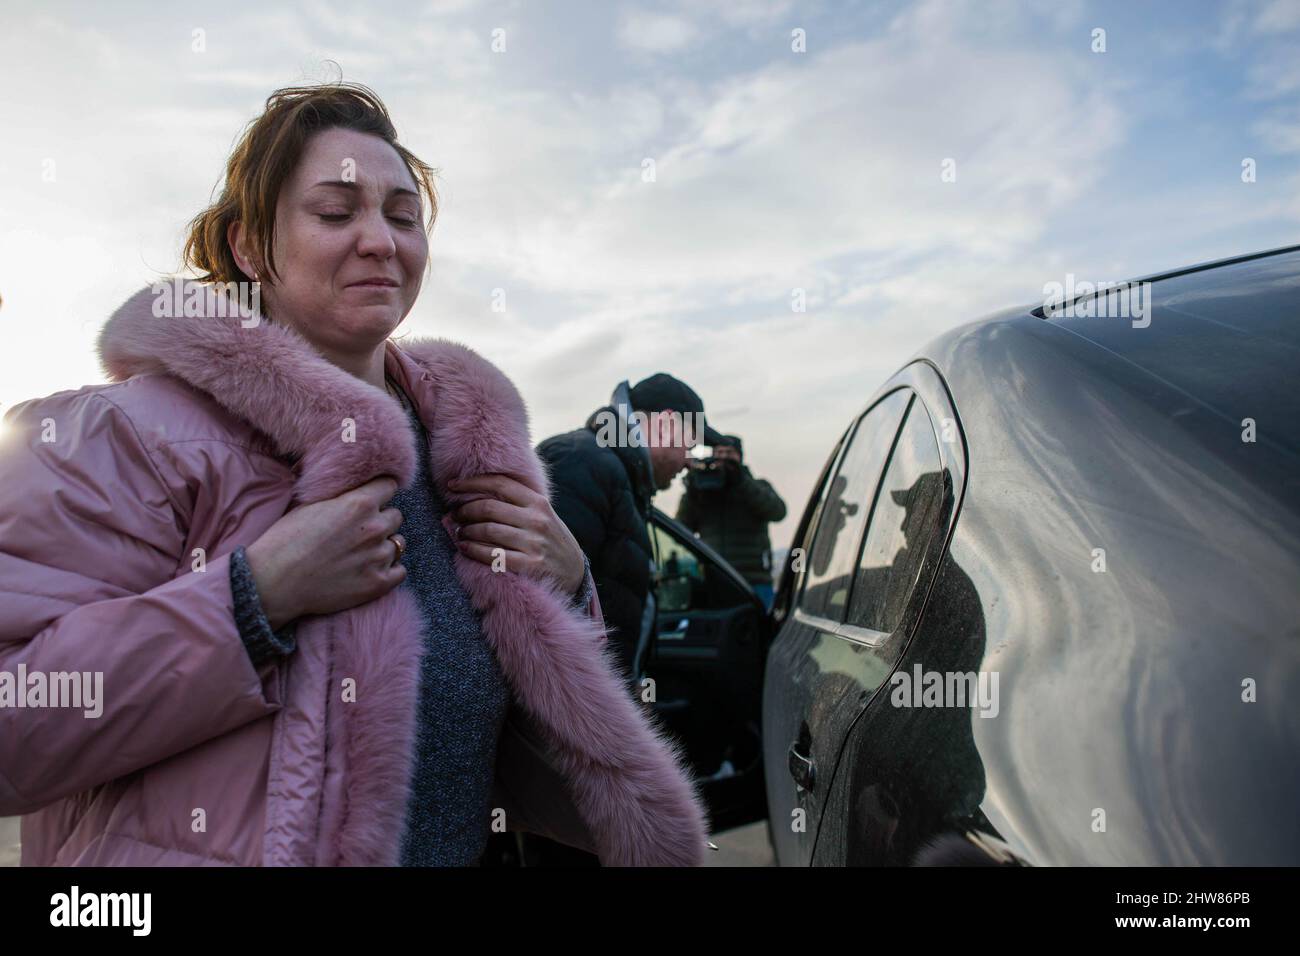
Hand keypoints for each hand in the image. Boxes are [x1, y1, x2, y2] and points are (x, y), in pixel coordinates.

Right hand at [245, 477, 406, 629]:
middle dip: (381, 520)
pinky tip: (371, 569)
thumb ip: (339, 495)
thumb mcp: (310, 504)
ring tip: (362, 553)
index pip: (389, 486)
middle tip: (360, 531)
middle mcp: (375, 527)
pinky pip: (400, 571)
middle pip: (396, 516)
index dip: (379, 492)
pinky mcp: (378, 583)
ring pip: (398, 543)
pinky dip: (390, 570)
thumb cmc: (285, 540)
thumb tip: (351, 485)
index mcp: (359, 503)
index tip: (372, 499)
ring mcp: (379, 557)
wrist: (274, 582)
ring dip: (384, 545)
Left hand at [447, 473, 584, 594]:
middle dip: (465, 510)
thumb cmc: (551, 540)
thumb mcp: (544, 515)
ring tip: (459, 532)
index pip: (499, 484)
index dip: (471, 483)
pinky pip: (492, 555)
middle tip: (454, 515)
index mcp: (538, 502)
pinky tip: (464, 548)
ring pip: (487, 531)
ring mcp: (533, 543)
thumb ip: (519, 502)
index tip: (452, 485)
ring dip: (466, 531)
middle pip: (488, 508)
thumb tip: (478, 493)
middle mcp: (536, 520)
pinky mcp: (528, 565)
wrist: (575, 572)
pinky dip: (472, 550)